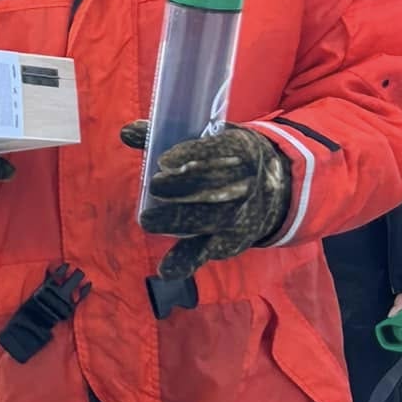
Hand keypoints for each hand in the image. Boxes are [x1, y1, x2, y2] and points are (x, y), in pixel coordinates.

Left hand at [127, 122, 291, 278]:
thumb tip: (125, 131)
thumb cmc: (227, 158)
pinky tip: (166, 270)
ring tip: (148, 220)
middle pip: (212, 188)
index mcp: (243, 150)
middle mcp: (245, 184)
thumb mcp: (211, 138)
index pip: (218, 152)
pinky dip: (186, 263)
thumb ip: (166, 134)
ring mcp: (239, 216)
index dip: (191, 156)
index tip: (165, 161)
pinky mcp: (232, 242)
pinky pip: (207, 252)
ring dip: (177, 221)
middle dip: (182, 187)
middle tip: (154, 186)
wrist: (275, 189)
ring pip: (208, 220)